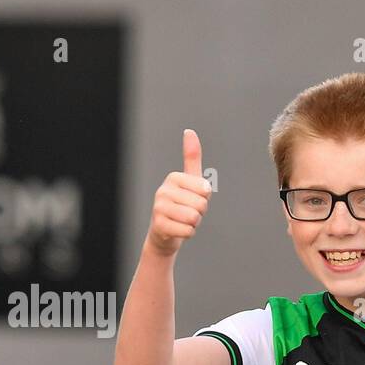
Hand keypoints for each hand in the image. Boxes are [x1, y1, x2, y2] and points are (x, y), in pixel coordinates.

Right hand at [145, 128, 212, 257]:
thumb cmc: (181, 204)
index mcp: (173, 177)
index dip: (204, 198)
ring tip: (182, 221)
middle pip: (200, 204)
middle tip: (187, 212)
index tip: (193, 199)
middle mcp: (163, 191)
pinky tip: (178, 230)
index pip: (205, 190)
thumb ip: (192, 157)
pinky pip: (187, 231)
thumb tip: (189, 131)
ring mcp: (159, 208)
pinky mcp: (159, 226)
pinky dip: (188, 233)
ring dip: (193, 223)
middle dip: (199, 213)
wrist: (164, 233)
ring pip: (194, 218)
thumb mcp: (190, 180)